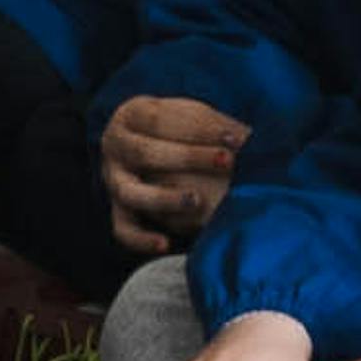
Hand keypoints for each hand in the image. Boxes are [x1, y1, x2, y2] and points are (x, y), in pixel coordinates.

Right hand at [97, 94, 245, 252]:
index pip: (159, 119)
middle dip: (188, 157)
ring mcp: (113, 180)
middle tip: (226, 162)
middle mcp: (114, 147)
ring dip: (163, 198)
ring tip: (197, 201)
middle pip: (144, 153)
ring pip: (131, 192)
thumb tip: (248, 137)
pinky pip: (123, 229)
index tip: (234, 138)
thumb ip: (214, 125)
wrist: (150, 146)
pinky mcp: (118, 210)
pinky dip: (141, 239)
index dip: (198, 129)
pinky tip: (166, 244)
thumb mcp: (194, 117)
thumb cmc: (181, 130)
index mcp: (131, 115)